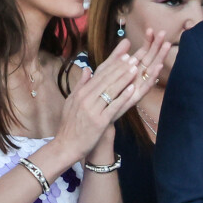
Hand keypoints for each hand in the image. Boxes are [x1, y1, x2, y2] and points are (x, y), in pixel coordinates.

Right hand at [54, 31, 168, 161]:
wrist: (66, 146)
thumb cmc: (70, 125)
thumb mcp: (71, 102)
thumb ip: (81, 85)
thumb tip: (88, 69)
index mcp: (80, 93)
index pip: (100, 75)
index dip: (113, 65)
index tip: (124, 56)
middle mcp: (86, 99)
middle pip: (106, 80)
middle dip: (121, 68)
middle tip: (133, 58)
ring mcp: (92, 110)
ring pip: (111, 90)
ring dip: (124, 78)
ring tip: (136, 69)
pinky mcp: (99, 122)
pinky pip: (113, 106)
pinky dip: (123, 97)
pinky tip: (133, 89)